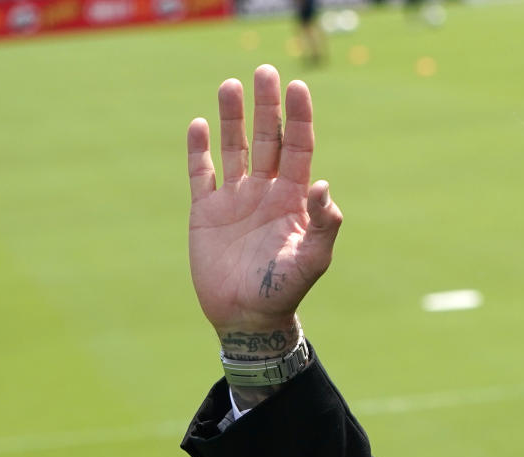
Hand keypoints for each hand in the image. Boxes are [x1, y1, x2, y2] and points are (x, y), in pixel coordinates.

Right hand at [187, 64, 342, 357]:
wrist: (247, 318)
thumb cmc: (285, 292)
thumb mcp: (311, 261)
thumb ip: (323, 226)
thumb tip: (324, 187)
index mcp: (293, 200)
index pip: (299, 148)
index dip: (298, 118)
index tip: (297, 88)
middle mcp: (266, 192)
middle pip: (268, 138)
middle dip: (267, 106)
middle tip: (265, 71)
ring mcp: (235, 199)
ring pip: (234, 148)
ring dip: (232, 117)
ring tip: (231, 84)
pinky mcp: (206, 212)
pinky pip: (201, 173)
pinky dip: (199, 150)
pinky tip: (200, 124)